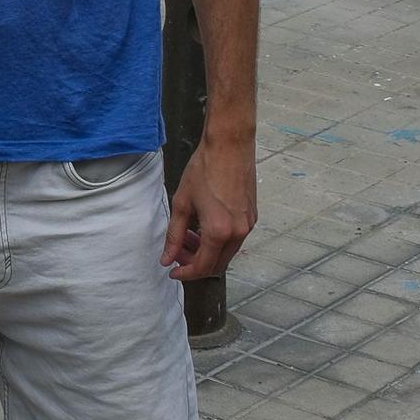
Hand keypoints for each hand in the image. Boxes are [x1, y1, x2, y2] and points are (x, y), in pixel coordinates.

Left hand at [161, 130, 255, 279]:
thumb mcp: (182, 203)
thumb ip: (174, 235)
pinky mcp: (252, 217)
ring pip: (227, 252)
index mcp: (219, 232)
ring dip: (207, 251)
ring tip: (189, 234)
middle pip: (217, 264)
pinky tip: (203, 225)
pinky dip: (219, 240)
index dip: (186, 273)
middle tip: (178, 251)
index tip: (173, 271)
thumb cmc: (204, 169)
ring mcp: (248, 225)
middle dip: (195, 262)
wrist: (229, 146)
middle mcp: (238, 233)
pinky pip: (235, 239)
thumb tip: (167, 258)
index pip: (202, 266)